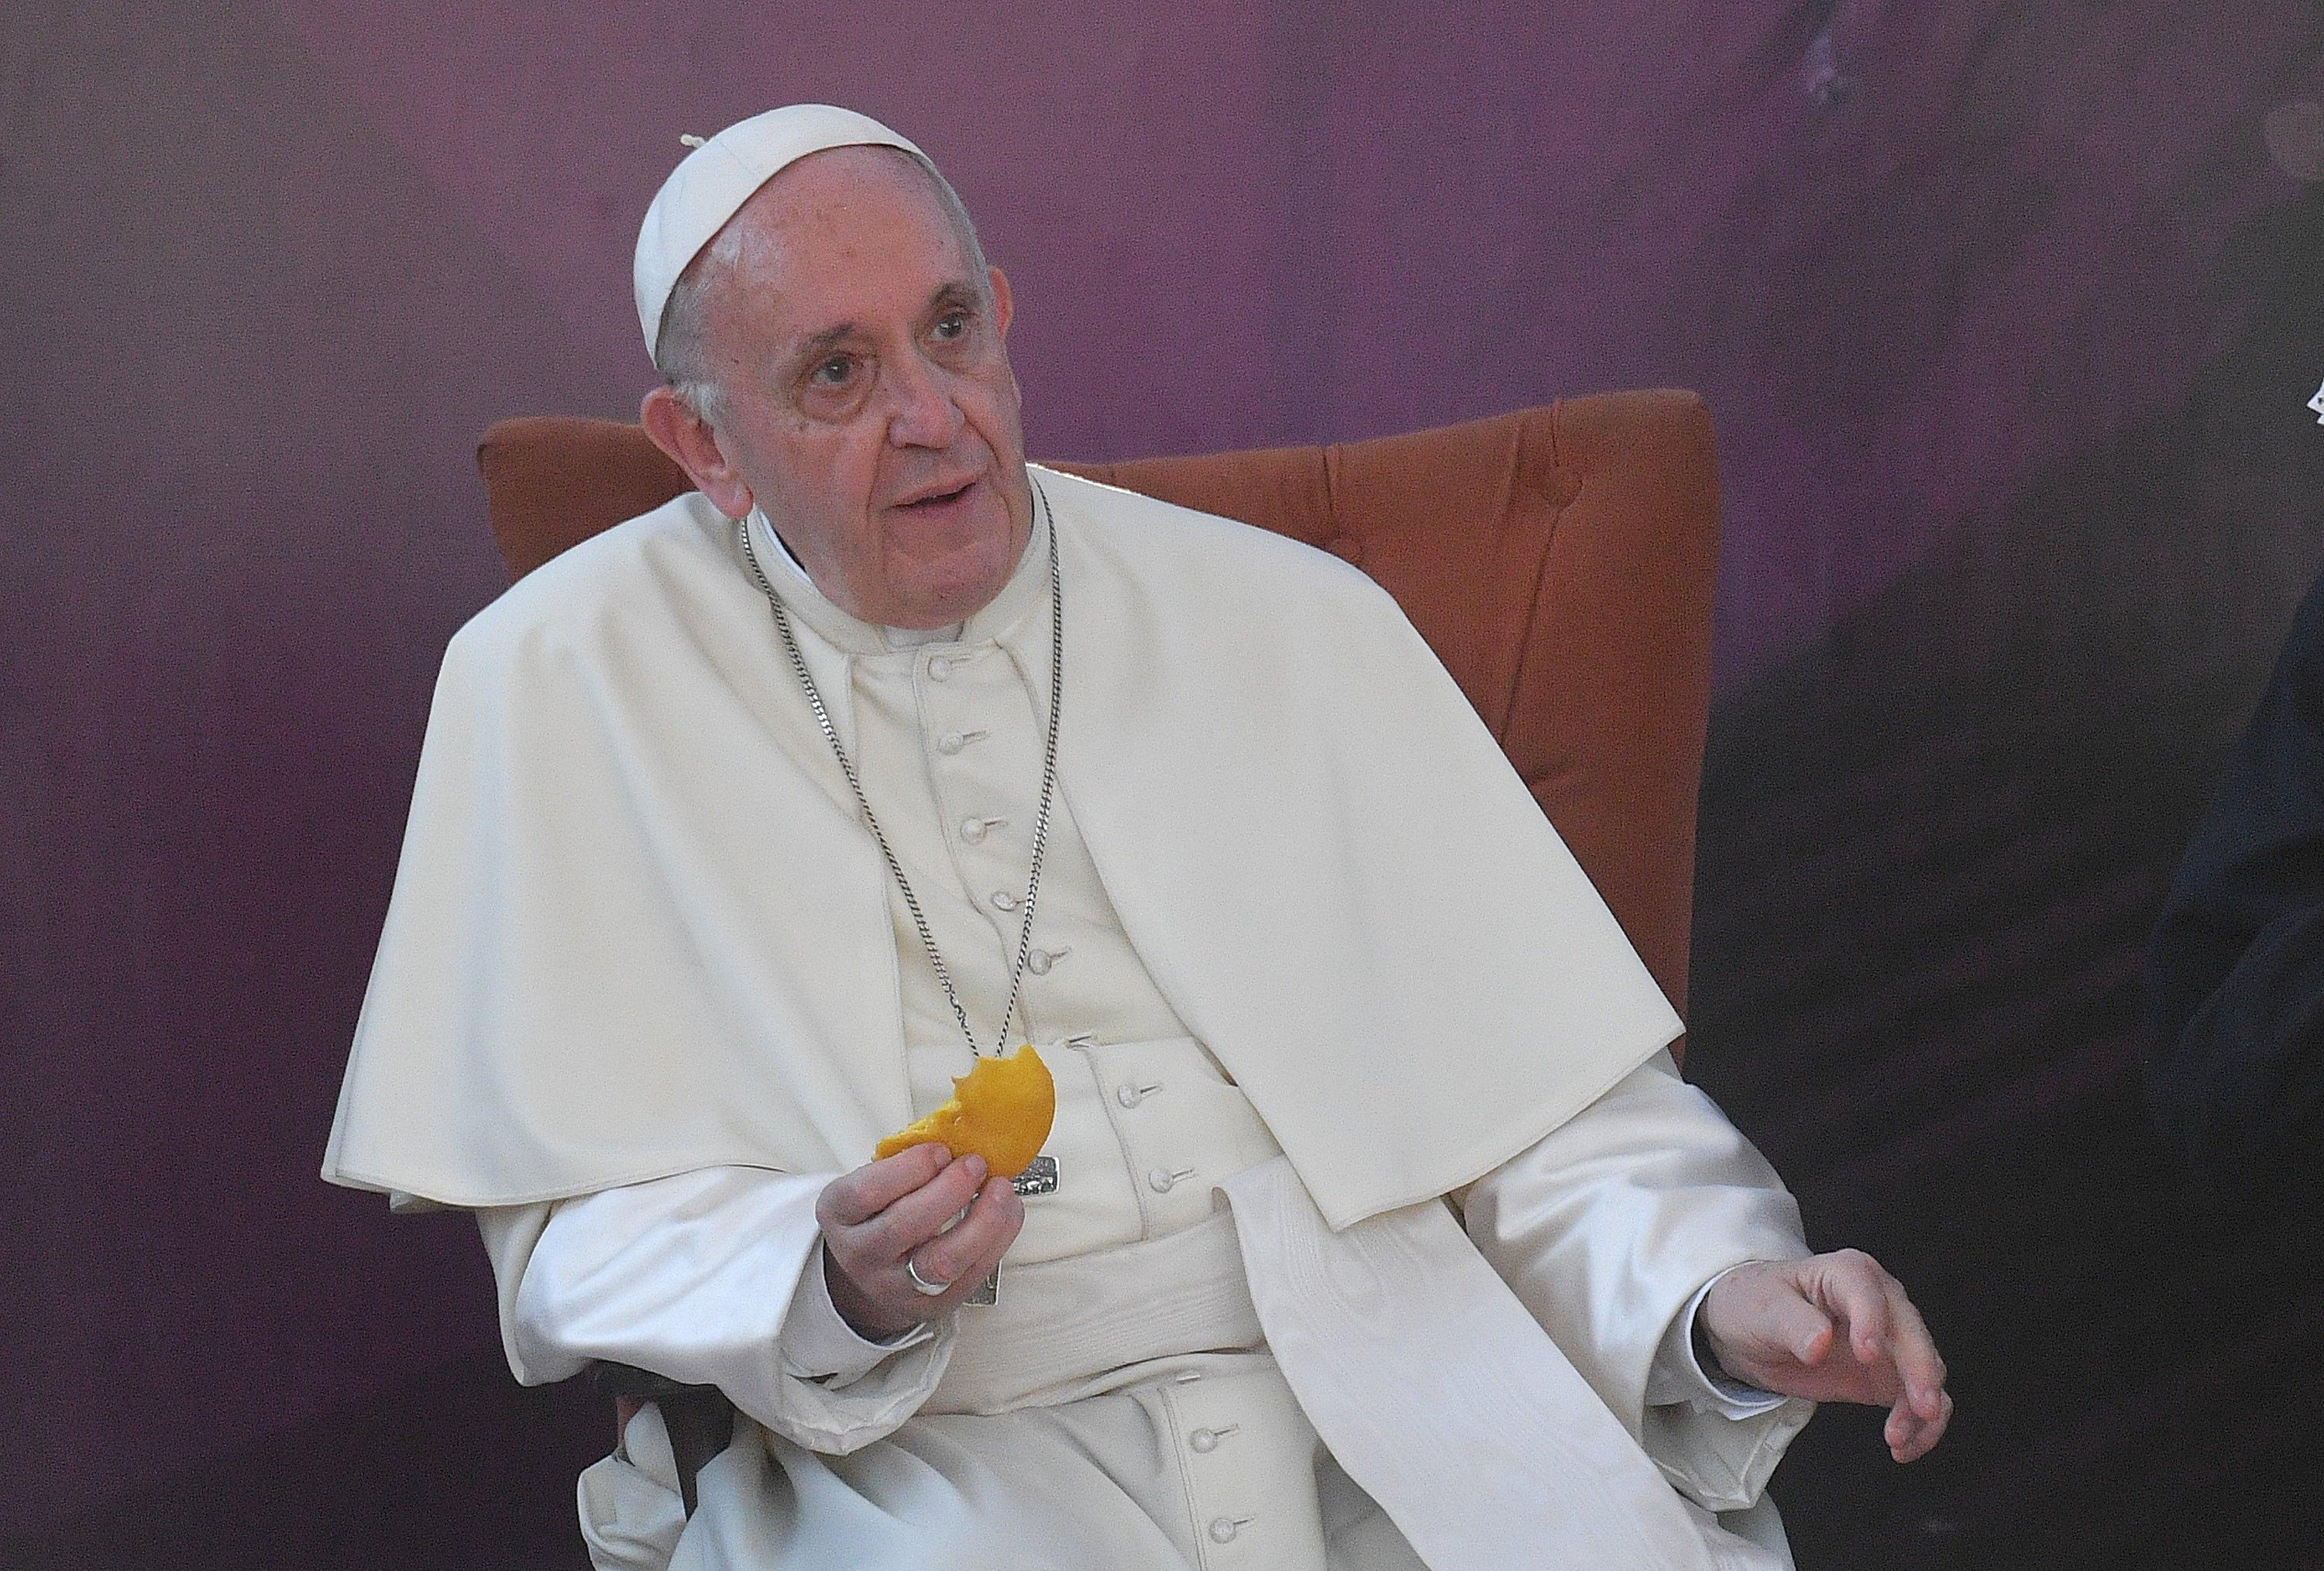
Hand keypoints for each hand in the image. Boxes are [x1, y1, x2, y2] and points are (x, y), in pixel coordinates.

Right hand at [815, 1144, 1024, 1339]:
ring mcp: (896, 1286)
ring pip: (941, 1261)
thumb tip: (960, 1134)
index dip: (908, 1168)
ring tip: (1000, 1189)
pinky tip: (1008, 1212)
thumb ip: (905, 1163)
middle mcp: (861, 1254)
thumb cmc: (877, 1216)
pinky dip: (998, 1240)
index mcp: (840, 1215)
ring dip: (981, 1221)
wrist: (869, 1278)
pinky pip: (970, 1275)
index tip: (940, 1150)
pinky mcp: (932, 1305)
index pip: (865, 1192)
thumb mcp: (872, 1184)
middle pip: (903, 1226)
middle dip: (948, 1190)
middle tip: (975, 1164)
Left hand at [1697, 1249, 1951, 1462]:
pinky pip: (1917, 1400)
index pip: (1868, 1294)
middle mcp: (1879, 1302)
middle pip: (1912, 1333)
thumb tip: (1820, 1342)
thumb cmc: (1754, 1305)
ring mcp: (1888, 1341)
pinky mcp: (1886, 1375)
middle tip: (1921, 1408)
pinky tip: (1903, 1447)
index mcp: (1846, 1274)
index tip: (1867, 1355)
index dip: (1872, 1323)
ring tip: (1897, 1438)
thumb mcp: (1762, 1310)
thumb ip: (1792, 1324)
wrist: (1749, 1330)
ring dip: (1922, 1406)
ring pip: (1926, 1369)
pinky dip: (1920, 1425)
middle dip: (1921, 1371)